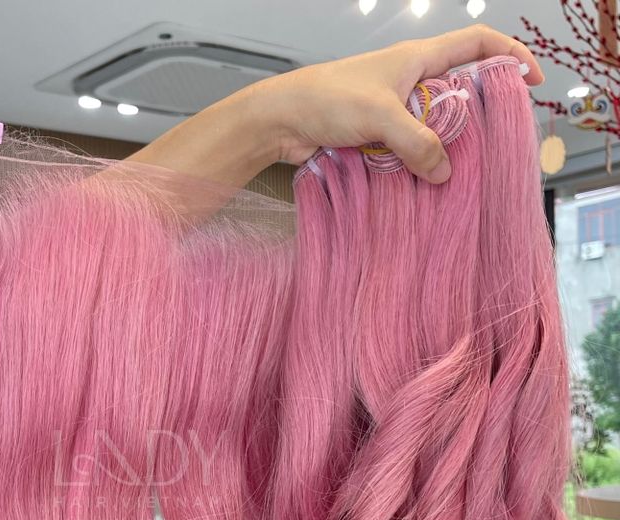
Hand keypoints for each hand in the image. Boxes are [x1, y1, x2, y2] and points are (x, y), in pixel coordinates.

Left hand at [245, 24, 542, 182]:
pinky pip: (406, 148)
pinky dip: (416, 163)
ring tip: (460, 170)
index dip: (509, 54)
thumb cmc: (327, 100)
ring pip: (431, 126)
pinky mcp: (373, 135)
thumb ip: (417, 143)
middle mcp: (408, 81)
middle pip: (458, 91)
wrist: (280, 120)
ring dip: (443, 146)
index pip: (477, 43)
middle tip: (494, 141)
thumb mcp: (381, 117)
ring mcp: (390, 109)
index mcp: (418, 59)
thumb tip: (444, 173)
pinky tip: (422, 183)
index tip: (531, 79)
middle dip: (478, 114)